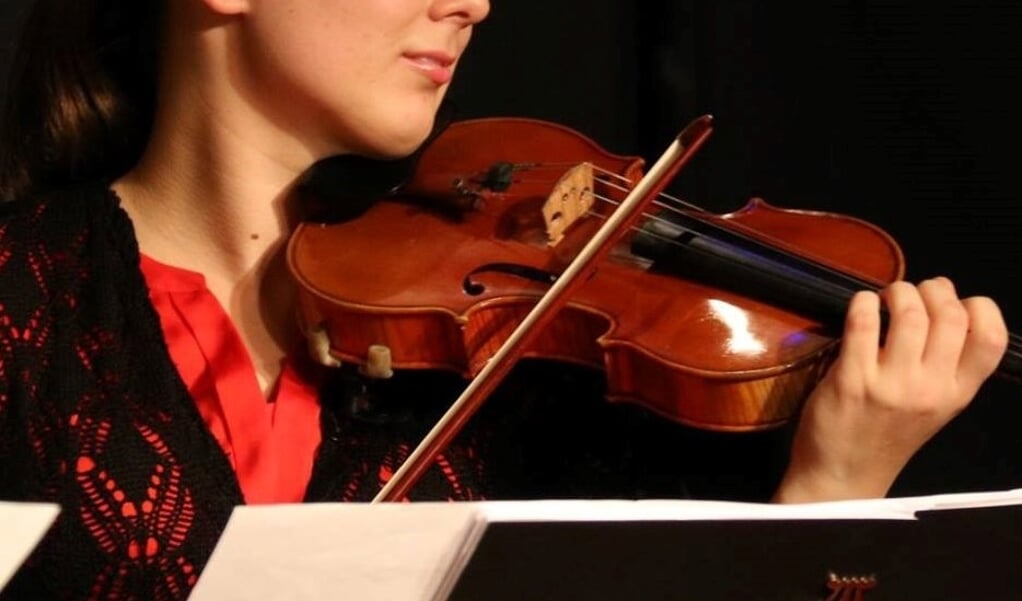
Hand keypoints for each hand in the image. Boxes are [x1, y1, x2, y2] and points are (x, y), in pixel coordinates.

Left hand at [773, 277, 1007, 502]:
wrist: (844, 475)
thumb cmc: (886, 434)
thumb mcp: (935, 406)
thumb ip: (946, 365)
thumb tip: (944, 308)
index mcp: (958, 394)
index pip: (991, 339)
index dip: (978, 307)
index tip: (954, 302)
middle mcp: (931, 389)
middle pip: (951, 316)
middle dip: (933, 289)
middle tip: (914, 292)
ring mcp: (892, 385)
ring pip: (910, 314)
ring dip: (898, 291)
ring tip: (887, 297)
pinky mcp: (851, 380)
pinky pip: (864, 323)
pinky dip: (864, 302)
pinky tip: (862, 306)